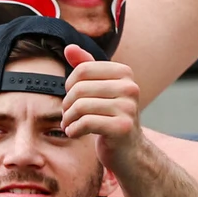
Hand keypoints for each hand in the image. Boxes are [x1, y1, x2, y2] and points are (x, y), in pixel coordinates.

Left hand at [60, 44, 143, 165]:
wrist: (127, 148)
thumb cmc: (108, 115)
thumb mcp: (99, 88)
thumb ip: (85, 66)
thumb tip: (69, 48)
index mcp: (124, 73)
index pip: (82, 70)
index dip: (69, 85)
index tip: (73, 97)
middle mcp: (130, 88)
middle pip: (78, 89)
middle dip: (67, 105)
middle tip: (69, 115)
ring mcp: (129, 108)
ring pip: (80, 106)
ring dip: (68, 119)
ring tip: (71, 125)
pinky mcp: (122, 127)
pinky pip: (85, 123)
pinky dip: (73, 130)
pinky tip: (75, 134)